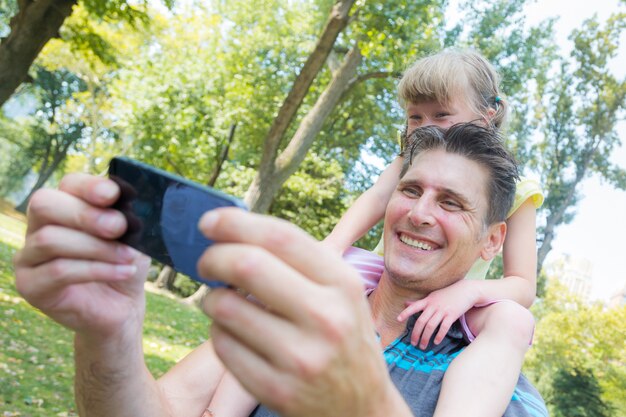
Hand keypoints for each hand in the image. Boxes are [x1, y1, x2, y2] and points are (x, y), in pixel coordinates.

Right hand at [13, 173, 150, 338]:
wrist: (123, 308)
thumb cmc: (125, 264)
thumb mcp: (134, 237)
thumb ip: (128, 217)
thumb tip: (126, 203)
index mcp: (65, 206)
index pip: (68, 183)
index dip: (89, 186)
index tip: (113, 194)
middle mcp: (39, 226)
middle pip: (44, 204)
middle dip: (86, 214)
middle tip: (119, 227)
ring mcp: (29, 256)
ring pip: (50, 239)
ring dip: (96, 247)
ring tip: (127, 257)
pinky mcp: (30, 285)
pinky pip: (58, 271)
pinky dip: (96, 270)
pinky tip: (123, 272)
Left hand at [198, 209, 410, 416]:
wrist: (362, 407)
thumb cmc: (343, 338)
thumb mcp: (341, 293)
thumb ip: (299, 262)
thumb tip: (235, 230)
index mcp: (342, 283)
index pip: (281, 237)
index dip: (236, 222)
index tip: (209, 221)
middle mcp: (326, 318)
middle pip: (247, 265)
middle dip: (213, 257)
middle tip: (206, 262)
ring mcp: (301, 358)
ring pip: (225, 307)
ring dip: (212, 298)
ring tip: (223, 302)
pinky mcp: (277, 390)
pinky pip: (222, 345)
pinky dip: (218, 331)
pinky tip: (234, 333)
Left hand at [397, 279, 478, 348]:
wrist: (466, 290)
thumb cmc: (448, 294)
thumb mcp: (433, 296)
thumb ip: (420, 302)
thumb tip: (406, 303)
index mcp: (428, 300)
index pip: (414, 306)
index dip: (406, 313)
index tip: (398, 320)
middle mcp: (433, 305)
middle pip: (421, 321)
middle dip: (416, 333)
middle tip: (413, 343)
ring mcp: (443, 310)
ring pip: (431, 326)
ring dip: (425, 337)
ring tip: (423, 346)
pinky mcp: (452, 315)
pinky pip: (444, 327)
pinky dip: (439, 335)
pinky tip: (436, 342)